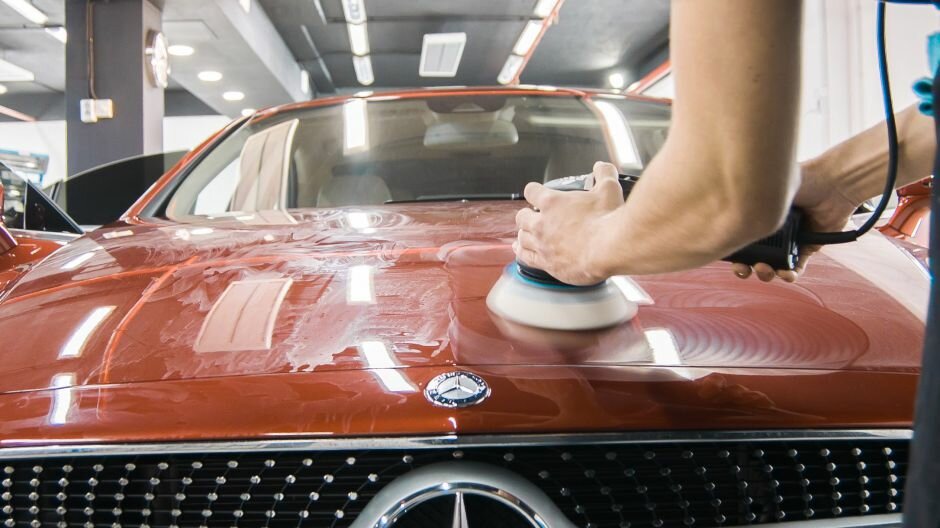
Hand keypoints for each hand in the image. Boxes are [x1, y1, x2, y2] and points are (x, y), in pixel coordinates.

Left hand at [514, 162, 623, 284]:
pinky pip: (525, 257)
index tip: (536, 192)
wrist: (608, 249)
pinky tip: (520, 250)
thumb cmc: (606, 220)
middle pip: (521, 216)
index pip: (531, 191)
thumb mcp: (608, 190)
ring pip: (521, 238)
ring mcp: (542, 244)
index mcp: (552, 202)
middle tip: (531, 216)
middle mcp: (542, 223)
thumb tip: (601, 167)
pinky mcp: (546, 263)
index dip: (533, 191)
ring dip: (523, 234)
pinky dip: (521, 252)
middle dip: (525, 215)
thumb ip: (603, 175)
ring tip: (525, 234)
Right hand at [732, 163, 856, 281]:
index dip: (733, 253)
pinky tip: (787, 273)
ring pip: (772, 266)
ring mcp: (788, 241)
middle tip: (745, 269)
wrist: (833, 185)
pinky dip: (790, 274)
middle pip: (752, 257)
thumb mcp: (769, 189)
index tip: (731, 259)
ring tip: (767, 269)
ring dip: (766, 273)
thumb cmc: (802, 181)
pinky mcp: (807, 248)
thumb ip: (749, 201)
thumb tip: (728, 213)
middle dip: (746, 269)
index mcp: (759, 217)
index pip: (740, 240)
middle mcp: (771, 231)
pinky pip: (795, 268)